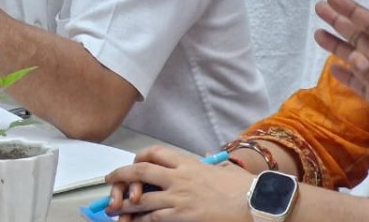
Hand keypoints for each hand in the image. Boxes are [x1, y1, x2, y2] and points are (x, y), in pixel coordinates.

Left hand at [104, 146, 252, 220]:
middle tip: (109, 181)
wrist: (258, 203)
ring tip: (114, 208)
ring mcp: (179, 197)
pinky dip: (140, 220)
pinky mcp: (182, 216)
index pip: (155, 152)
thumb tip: (206, 159)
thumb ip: (209, 167)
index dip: (139, 157)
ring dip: (125, 204)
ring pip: (141, 198)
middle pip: (140, 171)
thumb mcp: (224, 170)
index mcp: (189, 163)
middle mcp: (179, 177)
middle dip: (121, 176)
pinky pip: (153, 218)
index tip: (132, 163)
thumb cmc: (245, 188)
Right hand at [315, 0, 368, 150]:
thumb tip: (354, 59)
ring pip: (360, 61)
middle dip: (342, 23)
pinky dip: (348, 77)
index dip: (354, 12)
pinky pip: (363, 86)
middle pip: (365, 39)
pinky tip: (333, 69)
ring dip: (340, 47)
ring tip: (318, 35)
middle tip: (319, 8)